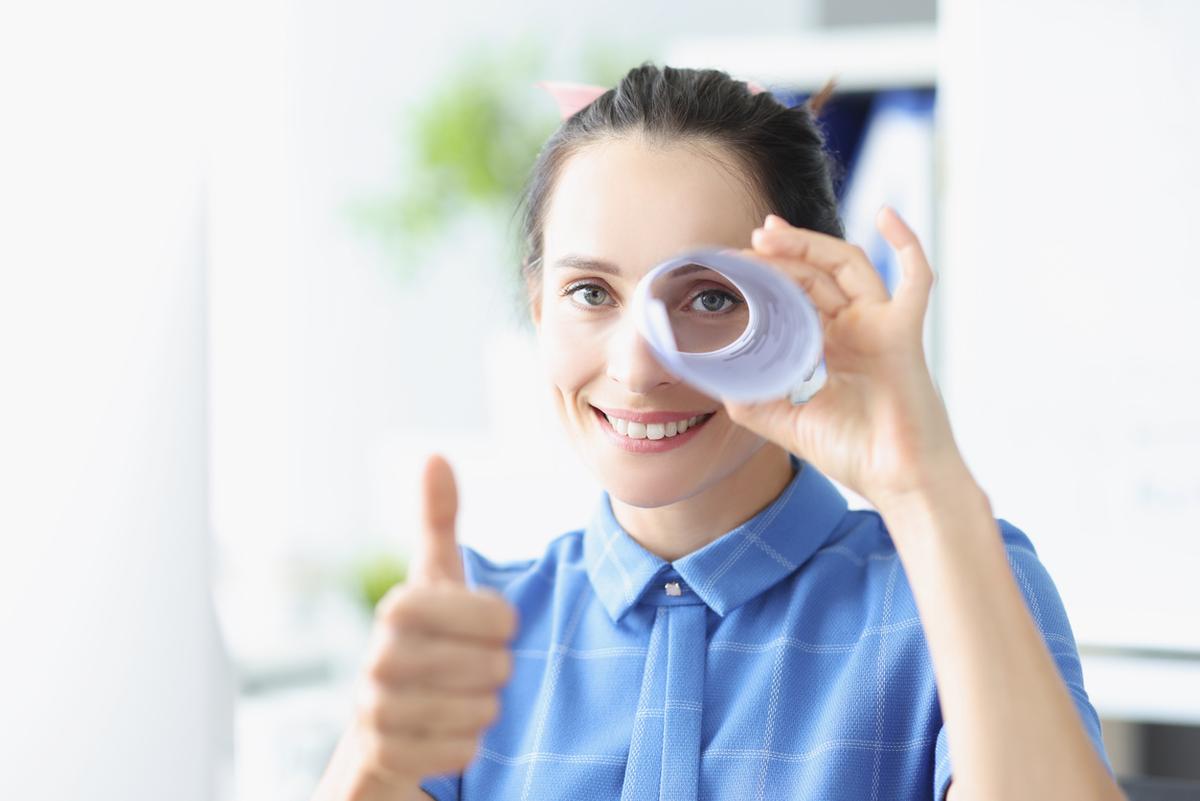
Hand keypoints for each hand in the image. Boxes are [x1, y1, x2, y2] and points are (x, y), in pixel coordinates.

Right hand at [350, 454, 517, 788]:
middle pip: (481, 666)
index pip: (473, 611)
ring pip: (472, 711)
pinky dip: (466, 745)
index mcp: (397, 610)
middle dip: (495, 669)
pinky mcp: (380, 757)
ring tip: (472, 699)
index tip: (501, 625)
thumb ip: (437, 523)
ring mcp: (374, 711)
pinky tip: (454, 733)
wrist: (382, 729)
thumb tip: (434, 456)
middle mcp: (377, 659)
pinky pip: (453, 752)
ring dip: (484, 708)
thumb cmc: (424, 644)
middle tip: (487, 669)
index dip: (493, 619)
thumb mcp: (435, 583)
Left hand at [723, 207, 971, 512]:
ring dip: (808, 244)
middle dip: (778, 253)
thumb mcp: (784, 423)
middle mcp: (851, 330)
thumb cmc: (851, 454)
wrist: (898, 481)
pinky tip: (886, 215)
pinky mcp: (903, 331)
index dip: (763, 276)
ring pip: (844, 266)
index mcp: (824, 347)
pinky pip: (915, 279)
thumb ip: (750, 399)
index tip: (730, 265)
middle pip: (813, 274)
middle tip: (744, 243)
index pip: (791, 296)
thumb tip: (712, 377)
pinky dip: (906, 242)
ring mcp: (878, 326)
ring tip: (769, 233)